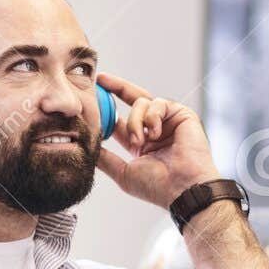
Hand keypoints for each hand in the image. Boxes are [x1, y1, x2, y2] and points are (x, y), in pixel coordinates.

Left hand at [94, 73, 222, 209]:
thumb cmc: (157, 187)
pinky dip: (152, 117)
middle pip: (133, 101)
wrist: (183, 188)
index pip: (121, 120)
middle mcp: (154, 129)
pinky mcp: (181, 114)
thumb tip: (86, 147)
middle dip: (116, 88)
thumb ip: (106, 159)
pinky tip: (154, 134)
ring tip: (139, 140)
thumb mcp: (123, 172)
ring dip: (135, 121)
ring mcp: (168, 121)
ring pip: (142, 103)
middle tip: (101, 80)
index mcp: (141, 143)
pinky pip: (159, 103)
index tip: (93, 96)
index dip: (107, 108)